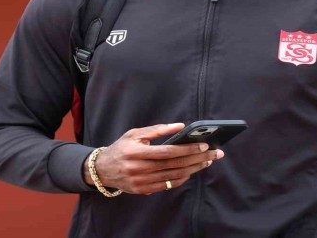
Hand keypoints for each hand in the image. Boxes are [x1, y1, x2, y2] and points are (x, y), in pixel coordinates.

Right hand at [84, 123, 223, 194]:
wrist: (102, 170)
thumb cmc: (121, 148)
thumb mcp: (135, 134)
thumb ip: (157, 129)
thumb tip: (180, 126)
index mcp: (136, 152)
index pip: (168, 151)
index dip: (187, 149)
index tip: (204, 145)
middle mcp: (139, 169)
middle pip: (175, 165)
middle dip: (198, 159)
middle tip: (215, 153)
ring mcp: (142, 181)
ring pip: (174, 176)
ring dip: (194, 169)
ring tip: (207, 161)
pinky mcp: (144, 190)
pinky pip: (168, 185)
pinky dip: (182, 178)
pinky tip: (192, 171)